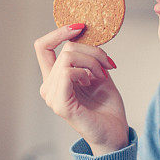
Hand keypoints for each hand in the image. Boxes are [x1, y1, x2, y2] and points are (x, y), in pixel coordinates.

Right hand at [34, 25, 128, 152]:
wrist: (116, 132)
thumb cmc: (107, 107)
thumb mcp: (98, 73)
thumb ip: (88, 56)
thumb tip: (85, 32)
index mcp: (55, 79)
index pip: (43, 47)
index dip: (59, 32)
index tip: (81, 27)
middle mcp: (49, 87)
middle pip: (65, 49)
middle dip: (92, 51)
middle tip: (108, 65)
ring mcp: (52, 96)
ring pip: (68, 58)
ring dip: (92, 62)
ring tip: (103, 76)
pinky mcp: (60, 105)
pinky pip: (67, 73)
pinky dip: (85, 72)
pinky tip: (94, 82)